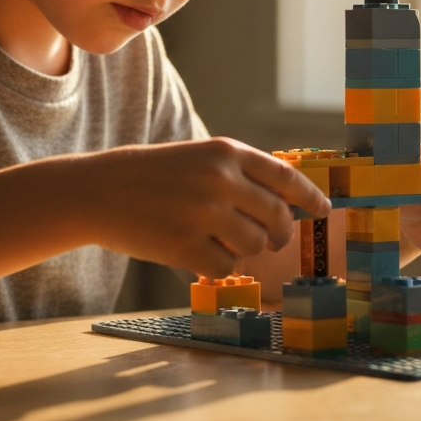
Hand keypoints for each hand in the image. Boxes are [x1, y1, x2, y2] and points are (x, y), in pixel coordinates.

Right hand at [75, 137, 330, 278]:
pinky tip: (197, 254)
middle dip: (279, 234)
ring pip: (255, 246)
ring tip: (218, 240)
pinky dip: (218, 267)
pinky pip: (226, 268)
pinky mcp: (186, 246)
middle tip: (272, 240)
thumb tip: (285, 204)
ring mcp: (203, 213)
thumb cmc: (151, 175)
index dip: (309, 197)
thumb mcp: (196, 158)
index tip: (323, 211)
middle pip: (276, 218)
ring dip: (244, 250)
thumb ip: (237, 174)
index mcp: (224, 152)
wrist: (97, 191)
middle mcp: (220, 179)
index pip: (284, 177)